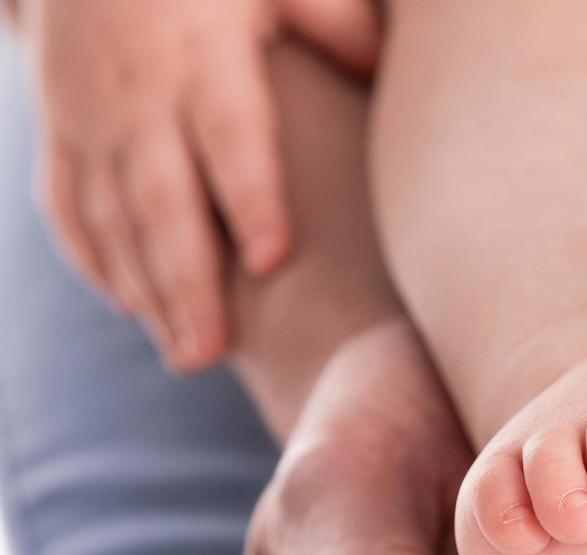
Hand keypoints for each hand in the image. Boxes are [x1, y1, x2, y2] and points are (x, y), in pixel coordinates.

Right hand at [20, 0, 378, 369]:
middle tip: (213, 354)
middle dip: (187, 281)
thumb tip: (392, 72)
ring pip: (111, 215)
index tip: (271, 260)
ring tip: (187, 354)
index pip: (230, 136)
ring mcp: (91, 115)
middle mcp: (141, 94)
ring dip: (145, 290)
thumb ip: (337, 25)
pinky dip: (92, 259)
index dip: (249, 198)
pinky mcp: (59, 128)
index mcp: (204, 56)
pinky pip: (66, 202)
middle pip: (162, 200)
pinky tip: (130, 309)